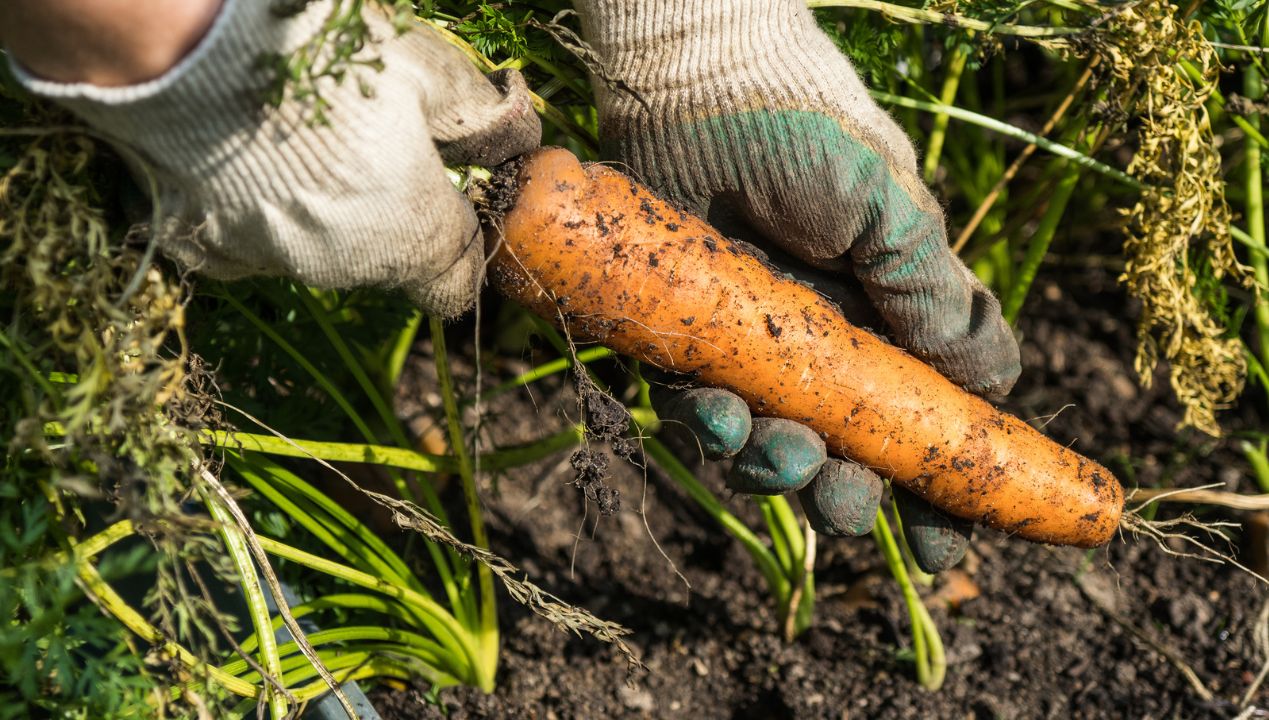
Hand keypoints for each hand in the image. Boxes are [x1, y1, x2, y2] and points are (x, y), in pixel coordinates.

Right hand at [3, 0, 539, 317]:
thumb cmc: (322, 50)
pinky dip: (256, 211)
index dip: (460, 245)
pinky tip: (245, 153)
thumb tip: (519, 137)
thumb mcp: (427, 68)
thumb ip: (481, 117)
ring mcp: (265, 262)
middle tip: (374, 142)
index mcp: (409, 236)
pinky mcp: (198, 244)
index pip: (456, 282)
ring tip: (302, 135)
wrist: (174, 40)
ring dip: (326, 213)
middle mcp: (341, 267)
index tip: (451, 200)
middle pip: (388, 264)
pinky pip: (245, 243)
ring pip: (318, 253)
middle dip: (393, 217)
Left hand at [576, 0, 1019, 571]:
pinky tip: (716, 412)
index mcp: (889, 321)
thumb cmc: (805, 133)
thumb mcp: (888, 208)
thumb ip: (931, 292)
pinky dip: (710, 427)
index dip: (938, 489)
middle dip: (849, 496)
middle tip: (848, 503)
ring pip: (771, 444)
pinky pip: (698, 410)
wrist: (698, 86)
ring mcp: (754, 349)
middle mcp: (825, 346)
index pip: (924, 421)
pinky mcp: (685, 340)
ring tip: (778, 452)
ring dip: (778, 470)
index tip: (951, 543)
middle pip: (845, 453)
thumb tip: (991, 380)